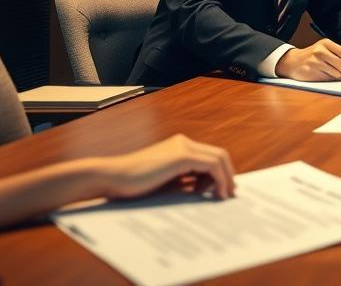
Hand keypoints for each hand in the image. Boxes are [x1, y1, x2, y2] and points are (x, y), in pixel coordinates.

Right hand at [96, 134, 235, 199]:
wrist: (112, 178)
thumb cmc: (133, 185)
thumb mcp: (165, 181)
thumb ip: (184, 181)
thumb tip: (205, 190)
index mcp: (178, 146)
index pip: (209, 155)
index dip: (220, 172)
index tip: (222, 191)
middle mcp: (183, 143)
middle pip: (218, 155)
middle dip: (228, 175)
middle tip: (228, 195)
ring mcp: (183, 147)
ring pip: (219, 158)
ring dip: (226, 178)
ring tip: (223, 197)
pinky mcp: (181, 156)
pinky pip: (212, 165)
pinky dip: (219, 179)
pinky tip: (216, 194)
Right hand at [275, 38, 340, 80]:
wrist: (293, 62)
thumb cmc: (312, 56)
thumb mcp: (324, 49)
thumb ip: (337, 54)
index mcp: (326, 43)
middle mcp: (320, 50)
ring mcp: (315, 61)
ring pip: (337, 72)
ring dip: (339, 76)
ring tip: (334, 74)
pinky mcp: (311, 71)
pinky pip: (328, 78)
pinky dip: (331, 79)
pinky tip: (325, 75)